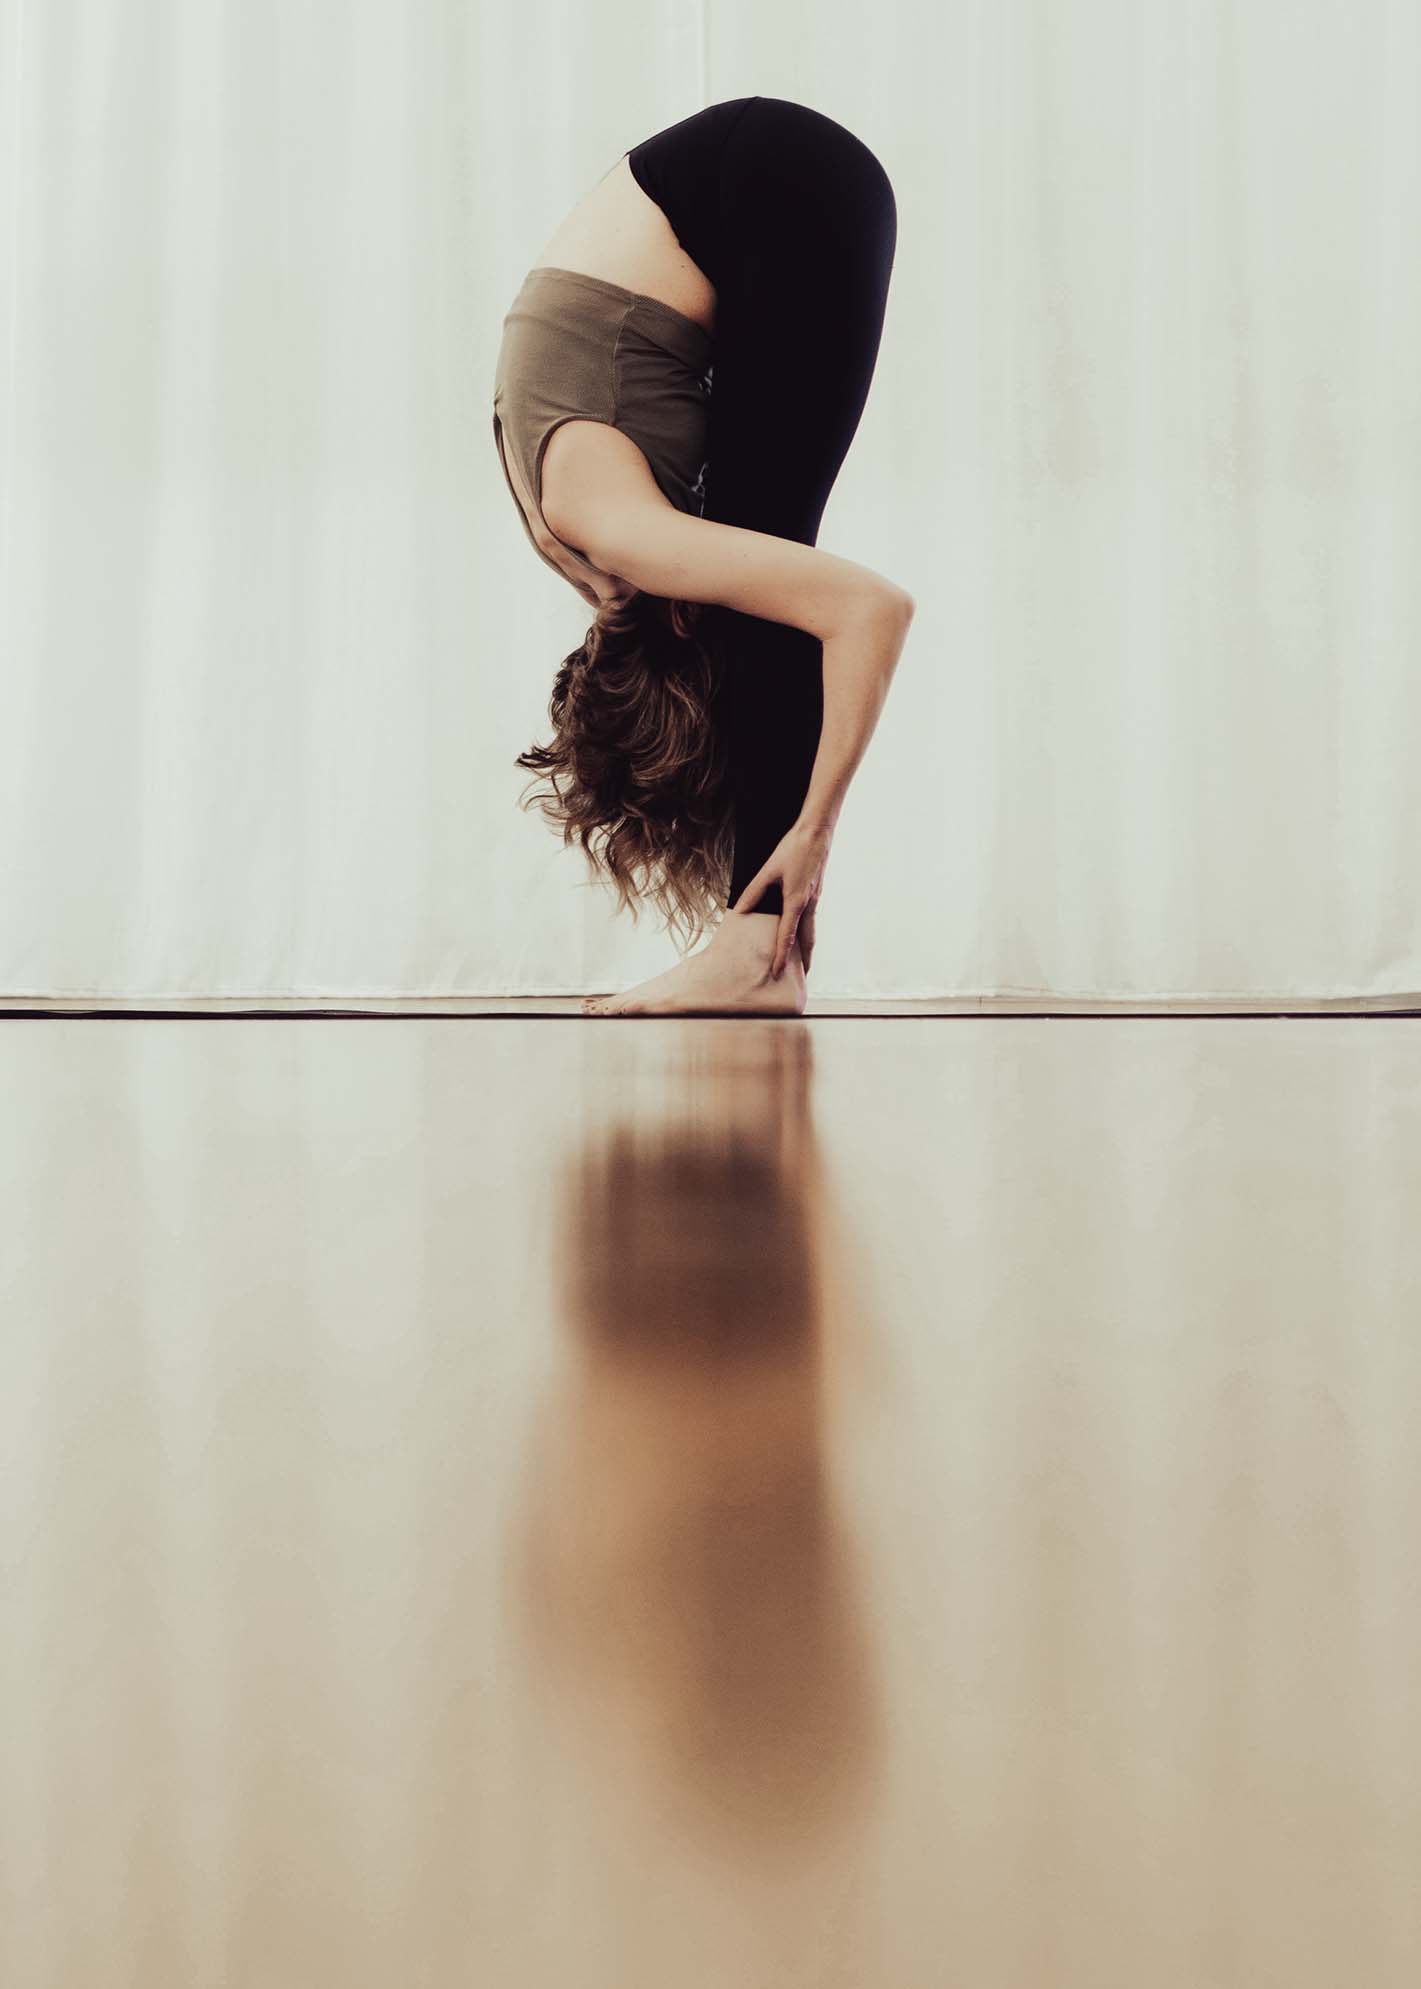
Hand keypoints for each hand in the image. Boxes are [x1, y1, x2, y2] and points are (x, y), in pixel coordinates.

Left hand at [734, 822, 832, 977]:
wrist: (817, 832)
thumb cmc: (793, 849)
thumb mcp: (769, 870)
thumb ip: (754, 891)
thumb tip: (741, 910)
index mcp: (796, 902)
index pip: (787, 936)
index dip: (781, 956)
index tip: (776, 973)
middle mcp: (809, 904)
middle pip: (807, 939)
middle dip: (804, 960)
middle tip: (801, 977)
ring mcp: (815, 899)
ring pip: (812, 929)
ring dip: (807, 947)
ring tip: (804, 961)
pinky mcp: (816, 892)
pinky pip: (812, 918)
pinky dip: (808, 931)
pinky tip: (802, 931)